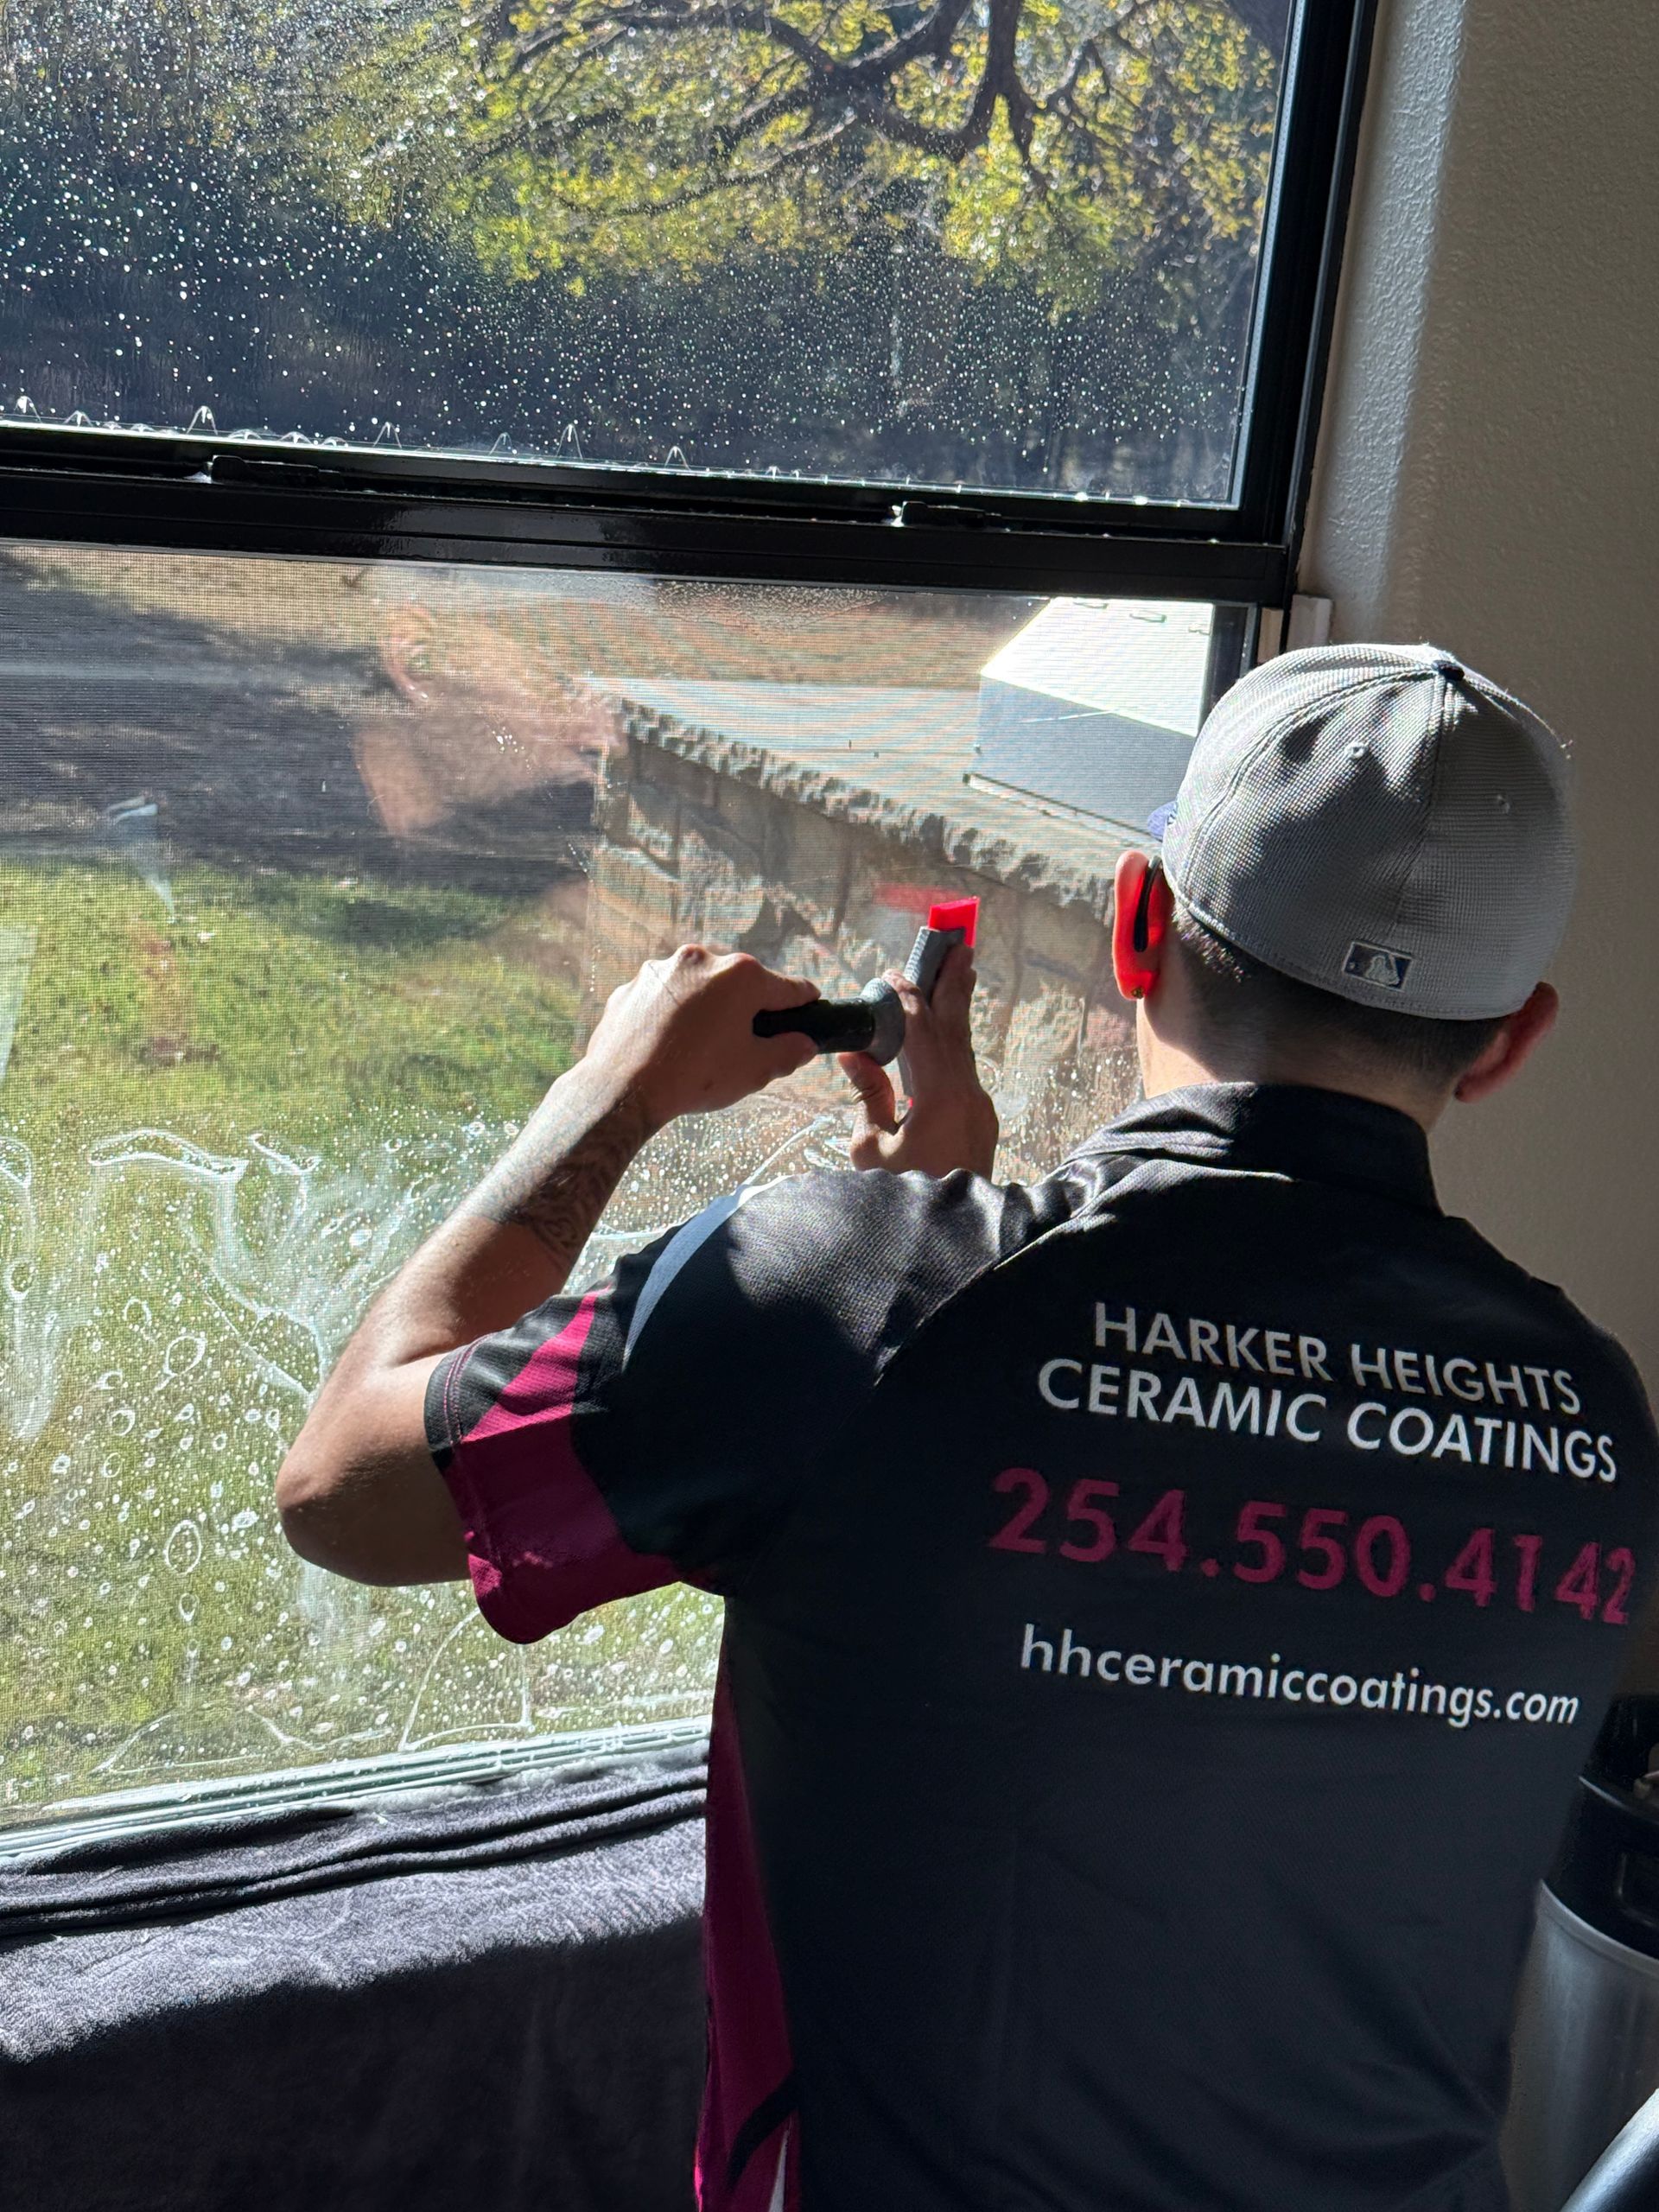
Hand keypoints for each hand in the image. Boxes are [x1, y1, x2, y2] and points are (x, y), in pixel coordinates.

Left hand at [583, 946, 819, 1129]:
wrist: (620, 1089)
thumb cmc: (695, 1077)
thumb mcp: (755, 1070)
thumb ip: (788, 1052)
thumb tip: (804, 1044)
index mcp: (740, 975)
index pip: (788, 988)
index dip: (803, 1004)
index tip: (809, 1010)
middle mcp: (701, 960)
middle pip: (740, 984)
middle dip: (747, 1010)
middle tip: (745, 1045)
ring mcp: (661, 971)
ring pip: (698, 989)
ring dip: (707, 1010)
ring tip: (700, 1049)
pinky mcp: (632, 987)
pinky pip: (664, 999)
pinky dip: (672, 1017)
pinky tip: (669, 1046)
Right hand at [838, 942, 997, 1177]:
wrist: (948, 1243)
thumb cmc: (902, 1199)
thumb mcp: (871, 1149)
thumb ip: (867, 1096)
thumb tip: (857, 1055)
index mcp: (942, 1098)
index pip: (924, 1032)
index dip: (906, 998)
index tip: (890, 973)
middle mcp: (969, 1097)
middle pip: (957, 1029)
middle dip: (953, 987)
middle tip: (958, 945)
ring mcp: (979, 1111)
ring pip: (964, 1049)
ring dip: (956, 1011)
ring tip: (960, 973)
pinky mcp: (979, 1124)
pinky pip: (963, 1072)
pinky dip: (951, 1044)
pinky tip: (945, 1032)